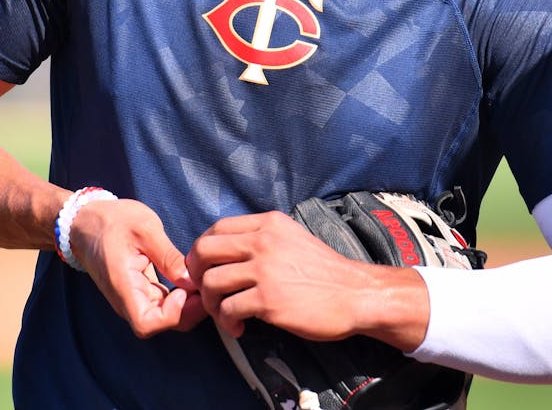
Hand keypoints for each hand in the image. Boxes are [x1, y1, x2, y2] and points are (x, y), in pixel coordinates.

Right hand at [69, 198, 205, 337]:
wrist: (86, 221)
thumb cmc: (112, 221)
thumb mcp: (145, 228)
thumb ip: (168, 256)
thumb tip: (191, 280)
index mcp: (123, 285)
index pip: (146, 324)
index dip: (171, 315)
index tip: (184, 290)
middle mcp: (125, 299)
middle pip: (158, 324)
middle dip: (187, 312)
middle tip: (206, 287)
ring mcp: (131, 297)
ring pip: (162, 317)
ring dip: (185, 306)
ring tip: (203, 283)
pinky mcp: (138, 291)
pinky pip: (160, 304)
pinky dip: (179, 298)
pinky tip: (192, 281)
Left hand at [187, 211, 428, 348]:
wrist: (356, 294)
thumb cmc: (325, 271)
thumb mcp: (293, 239)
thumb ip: (264, 239)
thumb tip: (228, 253)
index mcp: (269, 224)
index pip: (217, 228)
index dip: (203, 250)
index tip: (205, 269)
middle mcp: (263, 241)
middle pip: (204, 250)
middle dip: (195, 274)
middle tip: (204, 291)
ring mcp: (265, 270)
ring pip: (211, 282)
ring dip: (210, 303)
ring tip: (224, 315)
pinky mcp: (268, 300)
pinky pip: (228, 309)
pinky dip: (227, 322)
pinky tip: (240, 328)